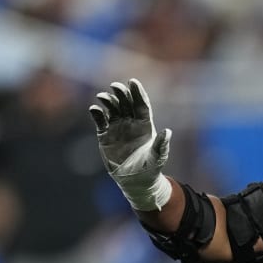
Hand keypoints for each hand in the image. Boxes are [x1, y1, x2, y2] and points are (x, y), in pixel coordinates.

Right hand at [89, 78, 172, 210]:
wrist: (135, 181)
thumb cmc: (150, 168)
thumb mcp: (158, 157)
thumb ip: (161, 144)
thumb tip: (168, 132)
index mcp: (145, 125)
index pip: (141, 105)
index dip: (137, 93)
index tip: (133, 81)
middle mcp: (131, 123)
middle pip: (126, 103)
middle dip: (121, 93)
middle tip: (115, 86)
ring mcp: (117, 127)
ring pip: (112, 109)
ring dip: (108, 101)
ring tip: (103, 96)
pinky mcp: (105, 135)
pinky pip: (100, 121)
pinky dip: (96, 114)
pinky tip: (94, 109)